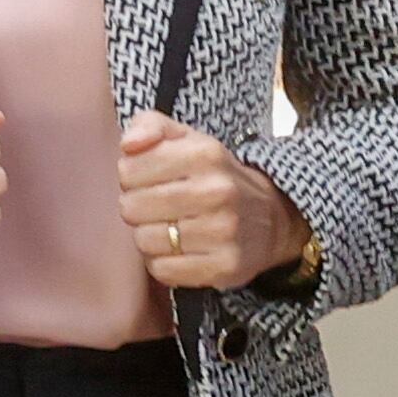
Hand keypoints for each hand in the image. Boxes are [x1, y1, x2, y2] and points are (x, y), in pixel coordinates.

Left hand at [116, 112, 308, 291]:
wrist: (269, 218)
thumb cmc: (214, 176)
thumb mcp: (186, 139)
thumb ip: (149, 126)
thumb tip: (128, 144)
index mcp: (205, 153)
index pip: (129, 169)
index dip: (130, 176)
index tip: (147, 179)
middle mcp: (217, 191)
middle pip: (132, 208)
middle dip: (136, 207)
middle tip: (156, 206)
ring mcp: (223, 232)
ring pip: (145, 241)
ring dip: (148, 236)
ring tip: (168, 228)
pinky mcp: (224, 267)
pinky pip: (162, 271)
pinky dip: (162, 263)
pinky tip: (178, 250)